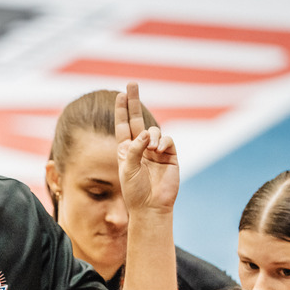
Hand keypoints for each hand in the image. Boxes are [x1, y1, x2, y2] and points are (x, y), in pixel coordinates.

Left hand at [115, 82, 178, 213]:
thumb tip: (146, 133)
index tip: (120, 94)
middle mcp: (140, 147)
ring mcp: (155, 150)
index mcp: (126, 150)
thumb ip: (134, 149)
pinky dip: (163, 141)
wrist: (151, 206)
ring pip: (154, 131)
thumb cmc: (134, 190)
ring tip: (151, 147)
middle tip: (132, 83)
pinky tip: (159, 150)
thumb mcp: (127, 168)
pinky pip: (167, 140)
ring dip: (152, 135)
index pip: (123, 125)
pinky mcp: (170, 155)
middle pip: (138, 119)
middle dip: (135, 101)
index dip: (122, 110)